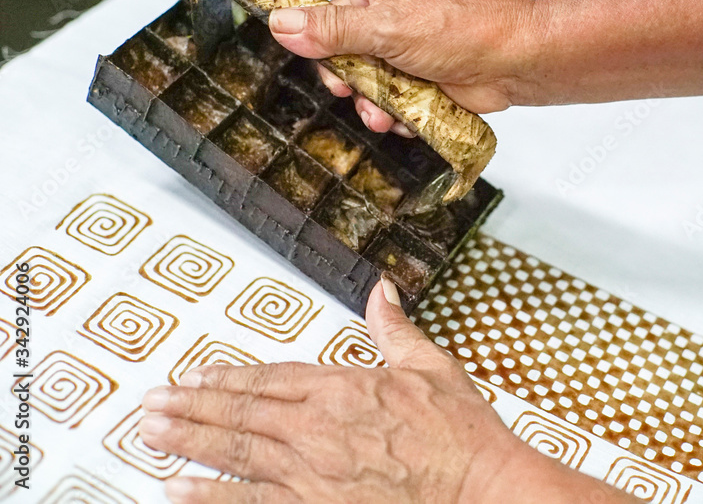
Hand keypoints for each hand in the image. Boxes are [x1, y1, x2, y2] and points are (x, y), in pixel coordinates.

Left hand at [138, 279, 635, 502]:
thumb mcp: (432, 366)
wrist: (480, 488)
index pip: (271, 378)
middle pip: (240, 413)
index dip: (228, 378)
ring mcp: (311, 473)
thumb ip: (395, 329)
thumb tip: (381, 292)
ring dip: (188, 441)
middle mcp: (318, 429)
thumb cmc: (460, 434)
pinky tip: (178, 488)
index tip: (196, 375)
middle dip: (191, 407)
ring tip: (150, 433)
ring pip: (235, 452)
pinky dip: (210, 495)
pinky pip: (250, 502)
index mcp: (344, 388)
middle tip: (151, 404)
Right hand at [268, 0, 538, 135]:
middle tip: (339, 79)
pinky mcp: (416, 67)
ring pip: (357, 64)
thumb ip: (331, 28)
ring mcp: (402, 34)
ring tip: (376, 105)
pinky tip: (397, 115)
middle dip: (332, 60)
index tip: (272, 13)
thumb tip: (282, 25)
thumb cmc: (465, 25)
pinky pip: (383, 87)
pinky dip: (386, 104)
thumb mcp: (385, 26)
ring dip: (362, 91)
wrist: (516, 62)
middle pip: (332, 25)